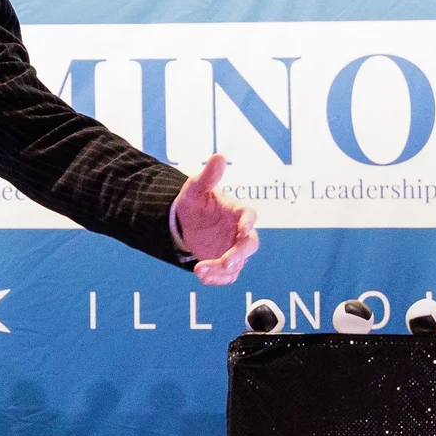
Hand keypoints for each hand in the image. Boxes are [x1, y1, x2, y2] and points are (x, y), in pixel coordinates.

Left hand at [172, 154, 259, 286]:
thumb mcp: (196, 188)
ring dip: (222, 270)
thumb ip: (208, 176)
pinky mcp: (226, 264)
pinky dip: (217, 278)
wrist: (185, 223)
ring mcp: (234, 250)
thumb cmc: (195, 202)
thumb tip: (219, 156)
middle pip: (249, 245)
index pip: (249, 216)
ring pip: (237, 264)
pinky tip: (202, 276)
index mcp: (237, 211)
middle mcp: (240, 232)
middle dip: (239, 254)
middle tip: (226, 261)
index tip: (243, 228)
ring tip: (200, 270)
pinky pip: (227, 276)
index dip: (248, 222)